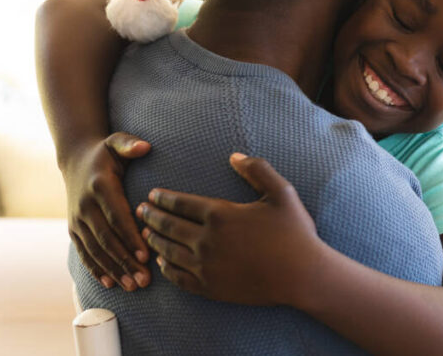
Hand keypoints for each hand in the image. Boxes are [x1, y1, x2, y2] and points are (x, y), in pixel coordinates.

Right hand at [65, 132, 151, 290]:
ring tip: (133, 286)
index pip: (117, 216)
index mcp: (100, 187)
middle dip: (126, 261)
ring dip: (114, 270)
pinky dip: (95, 269)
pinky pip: (84, 252)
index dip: (130, 237)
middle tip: (145, 280)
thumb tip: (144, 147)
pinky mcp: (74, 229)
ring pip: (96, 250)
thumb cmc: (106, 152)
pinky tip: (109, 283)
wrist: (76, 159)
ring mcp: (77, 219)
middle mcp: (85, 206)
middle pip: (107, 239)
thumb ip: (130, 144)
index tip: (146, 255)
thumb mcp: (117, 142)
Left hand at [137, 153, 324, 306]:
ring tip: (145, 234)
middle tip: (140, 211)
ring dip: (153, 241)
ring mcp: (205, 266)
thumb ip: (257, 170)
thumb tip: (234, 156)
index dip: (162, 197)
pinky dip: (166, 268)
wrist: (302, 276)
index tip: (151, 194)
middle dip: (151, 217)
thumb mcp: (282, 193)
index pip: (180, 203)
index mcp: (220, 214)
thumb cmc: (294, 233)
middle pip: (168, 226)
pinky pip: (178, 277)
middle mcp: (206, 240)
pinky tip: (163, 262)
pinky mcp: (210, 287)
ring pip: (168, 251)